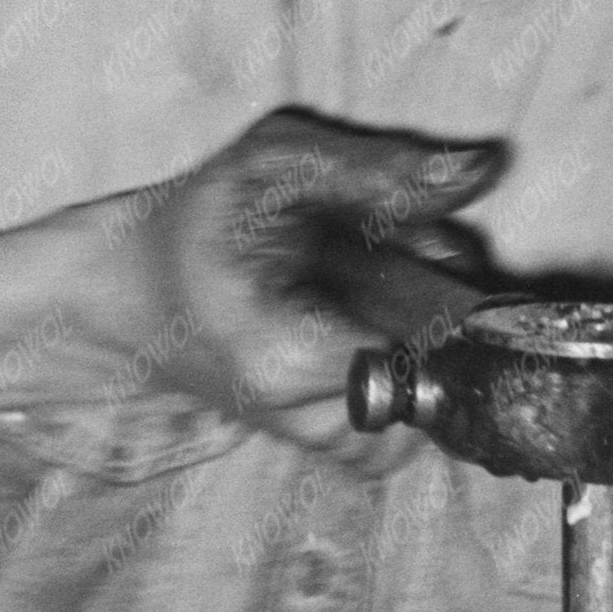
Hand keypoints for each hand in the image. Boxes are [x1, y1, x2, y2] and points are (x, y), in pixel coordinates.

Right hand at [92, 108, 507, 446]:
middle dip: (436, 309)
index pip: (432, 348)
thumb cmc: (196, 224)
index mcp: (291, 356)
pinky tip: (360, 330)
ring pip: (427, 407)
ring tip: (364, 293)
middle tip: (383, 259)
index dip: (448, 290)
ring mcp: (318, 443)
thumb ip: (380, 169)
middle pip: (440, 375)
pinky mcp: (327, 448)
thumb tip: (481, 169)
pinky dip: (401, 380)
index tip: (421, 249)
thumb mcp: (277, 163)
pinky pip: (400, 427)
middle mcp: (309, 419)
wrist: (131, 296)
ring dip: (422, 344)